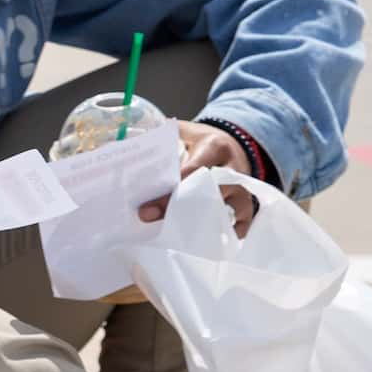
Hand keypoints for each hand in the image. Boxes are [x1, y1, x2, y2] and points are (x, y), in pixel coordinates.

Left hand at [140, 122, 259, 237]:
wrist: (231, 144)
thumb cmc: (200, 141)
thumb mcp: (182, 131)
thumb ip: (159, 138)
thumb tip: (123, 149)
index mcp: (214, 147)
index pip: (192, 171)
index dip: (170, 192)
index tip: (146, 208)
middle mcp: (233, 168)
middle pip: (209, 194)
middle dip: (180, 210)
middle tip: (152, 220)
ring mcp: (242, 188)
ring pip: (226, 210)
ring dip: (201, 224)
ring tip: (175, 235)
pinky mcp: (247, 203)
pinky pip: (242, 222)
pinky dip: (227, 233)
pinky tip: (205, 240)